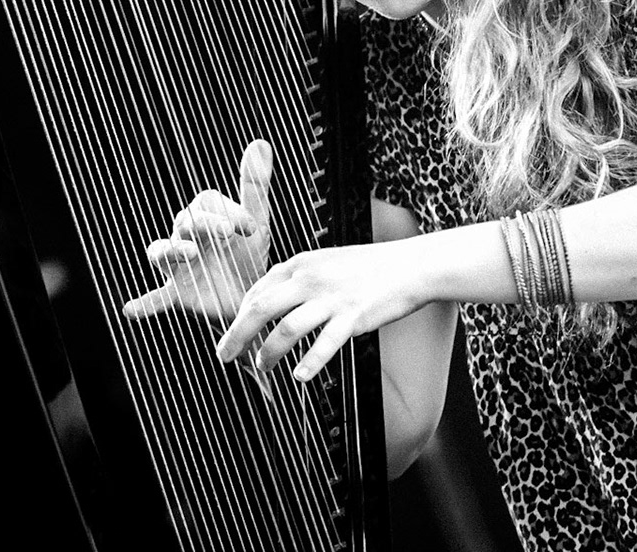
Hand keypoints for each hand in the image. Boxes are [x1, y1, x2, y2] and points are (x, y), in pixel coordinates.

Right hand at [122, 139, 272, 321]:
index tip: (252, 228)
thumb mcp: (256, 222)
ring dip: (172, 251)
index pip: (207, 203)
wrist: (248, 301)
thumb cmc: (247, 257)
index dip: (229, 212)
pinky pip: (156, 298)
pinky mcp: (177, 294)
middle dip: (204, 224)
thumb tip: (260, 142)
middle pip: (185, 221)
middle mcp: (185, 237)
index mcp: (203, 217)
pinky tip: (130, 309)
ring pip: (162, 251)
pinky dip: (144, 303)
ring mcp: (178, 266)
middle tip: (226, 233)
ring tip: (187, 253)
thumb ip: (255, 186)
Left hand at [215, 237, 428, 382]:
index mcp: (303, 264)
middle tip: (225, 355)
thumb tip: (273, 294)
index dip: (239, 316)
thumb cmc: (371, 266)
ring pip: (286, 330)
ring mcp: (332, 298)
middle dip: (237, 336)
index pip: (257, 290)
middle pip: (260, 309)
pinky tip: (300, 376)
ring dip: (268, 353)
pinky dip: (309, 363)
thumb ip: (301, 276)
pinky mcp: (353, 317)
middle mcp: (312, 279)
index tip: (233, 333)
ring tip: (263, 366)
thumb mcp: (328, 261)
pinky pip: (324, 344)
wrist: (411, 265)